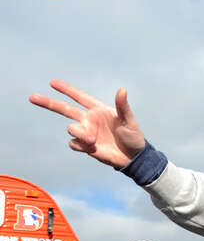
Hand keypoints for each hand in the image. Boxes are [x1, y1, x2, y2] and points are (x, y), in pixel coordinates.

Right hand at [30, 81, 145, 167]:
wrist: (132, 158)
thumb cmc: (134, 137)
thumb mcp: (129, 121)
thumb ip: (123, 106)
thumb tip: (122, 90)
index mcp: (99, 110)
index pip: (79, 97)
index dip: (67, 90)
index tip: (53, 82)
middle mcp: (89, 119)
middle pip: (65, 109)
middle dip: (49, 103)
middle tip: (32, 97)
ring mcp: (86, 132)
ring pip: (71, 128)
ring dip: (80, 133)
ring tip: (93, 140)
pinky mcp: (85, 146)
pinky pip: (73, 143)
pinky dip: (80, 145)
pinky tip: (92, 148)